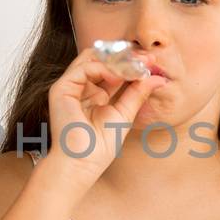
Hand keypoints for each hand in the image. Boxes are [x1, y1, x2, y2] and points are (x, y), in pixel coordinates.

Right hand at [43, 46, 163, 186]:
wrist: (82, 163)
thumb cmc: (99, 147)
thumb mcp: (125, 115)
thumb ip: (137, 94)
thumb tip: (157, 78)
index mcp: (94, 94)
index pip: (112, 70)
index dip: (131, 63)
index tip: (152, 61)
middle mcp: (81, 88)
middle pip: (102, 59)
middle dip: (125, 56)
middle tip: (147, 58)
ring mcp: (70, 87)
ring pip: (92, 58)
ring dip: (116, 59)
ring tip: (135, 65)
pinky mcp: (61, 89)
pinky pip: (83, 67)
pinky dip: (102, 67)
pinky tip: (118, 75)